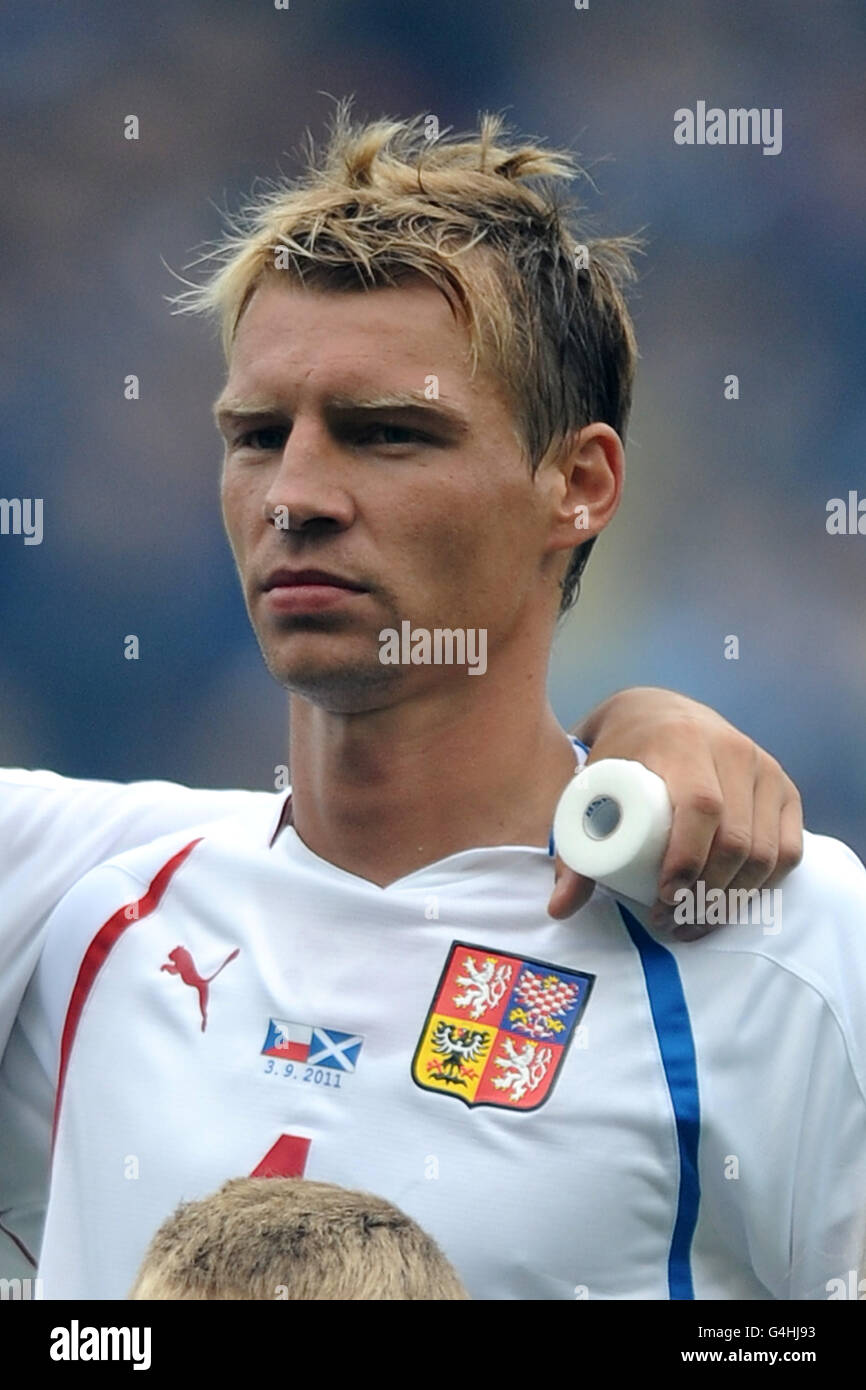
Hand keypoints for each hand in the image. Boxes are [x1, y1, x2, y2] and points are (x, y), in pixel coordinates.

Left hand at [548, 687, 802, 932]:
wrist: (660, 712)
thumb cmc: (620, 756)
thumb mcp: (590, 789)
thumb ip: (574, 849)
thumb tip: (560, 909)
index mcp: (681, 741)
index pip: (700, 806)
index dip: (687, 860)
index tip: (663, 897)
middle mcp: (731, 749)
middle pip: (736, 838)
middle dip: (706, 892)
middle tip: (672, 920)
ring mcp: (764, 768)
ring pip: (766, 851)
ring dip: (733, 898)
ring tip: (694, 921)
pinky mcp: (784, 788)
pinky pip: (789, 849)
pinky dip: (764, 884)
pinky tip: (731, 901)